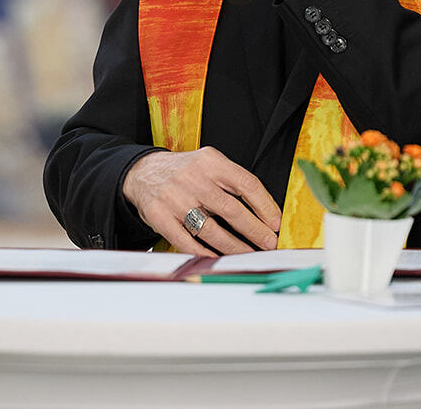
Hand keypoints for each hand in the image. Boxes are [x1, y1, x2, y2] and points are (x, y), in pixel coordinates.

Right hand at [121, 147, 280, 255]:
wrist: (143, 172)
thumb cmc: (185, 172)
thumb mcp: (209, 163)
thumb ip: (233, 182)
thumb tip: (265, 212)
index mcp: (210, 162)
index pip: (245, 184)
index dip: (265, 206)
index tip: (276, 223)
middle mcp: (192, 178)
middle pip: (231, 209)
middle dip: (254, 230)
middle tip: (269, 243)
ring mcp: (175, 199)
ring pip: (211, 230)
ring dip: (234, 247)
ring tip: (249, 254)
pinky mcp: (160, 218)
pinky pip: (187, 242)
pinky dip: (206, 254)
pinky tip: (219, 259)